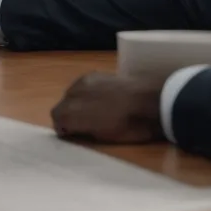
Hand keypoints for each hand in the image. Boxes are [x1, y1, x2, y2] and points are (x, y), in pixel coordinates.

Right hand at [51, 73, 166, 143]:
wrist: (153, 100)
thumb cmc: (131, 127)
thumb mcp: (105, 137)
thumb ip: (83, 131)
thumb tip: (73, 129)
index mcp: (74, 112)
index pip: (57, 119)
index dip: (64, 128)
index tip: (73, 134)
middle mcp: (72, 93)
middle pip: (61, 105)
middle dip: (68, 115)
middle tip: (83, 125)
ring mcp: (84, 81)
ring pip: (71, 93)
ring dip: (76, 102)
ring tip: (93, 110)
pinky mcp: (96, 73)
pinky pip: (83, 85)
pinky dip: (86, 93)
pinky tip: (101, 98)